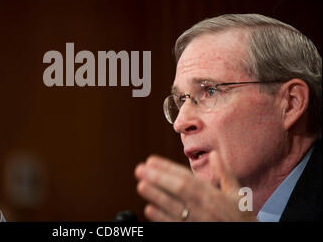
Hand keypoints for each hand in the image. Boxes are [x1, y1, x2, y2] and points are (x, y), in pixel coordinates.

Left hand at [134, 152, 256, 221]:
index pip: (187, 178)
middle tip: (140, 170)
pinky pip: (173, 226)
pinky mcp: (191, 233)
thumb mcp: (238, 195)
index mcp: (214, 195)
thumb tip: (214, 155)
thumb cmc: (241, 219)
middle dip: (157, 179)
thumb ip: (225, 174)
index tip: (152, 160)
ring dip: (156, 196)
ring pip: (173, 208)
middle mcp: (204, 208)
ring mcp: (197, 223)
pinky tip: (149, 209)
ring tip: (141, 185)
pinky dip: (161, 218)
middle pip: (178, 190)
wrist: (248, 241)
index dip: (168, 168)